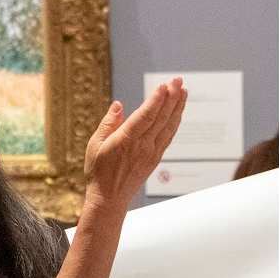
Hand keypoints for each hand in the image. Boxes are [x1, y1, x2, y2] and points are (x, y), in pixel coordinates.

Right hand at [82, 79, 187, 209]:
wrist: (110, 198)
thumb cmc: (98, 171)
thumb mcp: (95, 145)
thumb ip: (108, 123)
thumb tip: (119, 105)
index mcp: (126, 141)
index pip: (145, 117)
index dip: (156, 100)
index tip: (164, 85)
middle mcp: (143, 146)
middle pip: (161, 118)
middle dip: (171, 97)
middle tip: (178, 80)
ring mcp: (152, 152)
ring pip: (169, 126)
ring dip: (177, 107)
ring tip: (183, 90)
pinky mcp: (156, 157)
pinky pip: (169, 136)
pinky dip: (175, 121)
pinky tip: (178, 110)